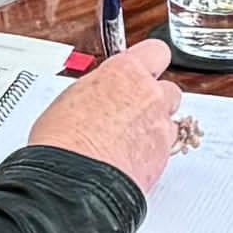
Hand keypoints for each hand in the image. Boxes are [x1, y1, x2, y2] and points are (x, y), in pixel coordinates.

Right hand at [23, 39, 186, 191]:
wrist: (75, 181)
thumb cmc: (63, 140)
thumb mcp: (72, 97)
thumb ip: (99, 89)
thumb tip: (99, 95)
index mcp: (125, 71)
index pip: (156, 51)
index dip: (149, 64)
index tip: (142, 71)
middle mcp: (149, 94)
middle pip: (168, 89)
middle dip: (155, 100)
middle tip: (132, 112)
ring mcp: (160, 126)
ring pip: (169, 121)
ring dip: (155, 128)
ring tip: (128, 141)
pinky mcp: (164, 156)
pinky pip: (165, 150)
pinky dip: (152, 154)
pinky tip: (130, 160)